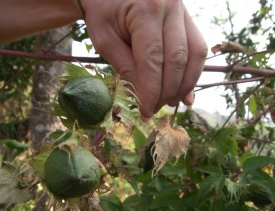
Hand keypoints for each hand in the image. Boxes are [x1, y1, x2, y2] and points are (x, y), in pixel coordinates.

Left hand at [82, 0, 207, 118]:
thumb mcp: (104, 39)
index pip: (153, 59)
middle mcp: (171, 6)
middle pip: (178, 58)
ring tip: (173, 102)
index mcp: (146, 9)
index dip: (151, 89)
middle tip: (155, 109)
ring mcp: (183, 10)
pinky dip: (192, 70)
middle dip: (168, 90)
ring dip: (186, 83)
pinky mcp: (187, 17)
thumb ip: (125, 66)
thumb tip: (145, 96)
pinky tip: (185, 89)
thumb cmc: (103, 11)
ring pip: (195, 53)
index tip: (146, 110)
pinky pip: (197, 46)